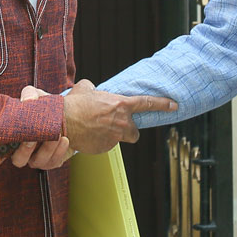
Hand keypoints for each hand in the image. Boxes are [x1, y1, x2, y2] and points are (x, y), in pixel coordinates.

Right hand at [0, 85, 71, 169]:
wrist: (62, 113)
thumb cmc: (40, 105)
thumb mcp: (34, 96)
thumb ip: (29, 94)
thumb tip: (28, 100)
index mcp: (11, 138)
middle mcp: (21, 152)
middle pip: (18, 160)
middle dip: (24, 151)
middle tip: (31, 139)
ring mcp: (35, 159)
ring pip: (37, 162)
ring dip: (47, 150)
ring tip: (57, 134)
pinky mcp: (51, 161)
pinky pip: (53, 162)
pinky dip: (59, 152)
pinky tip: (65, 140)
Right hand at [63, 79, 177, 154]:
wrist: (62, 122)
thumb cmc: (74, 104)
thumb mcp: (86, 87)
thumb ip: (96, 88)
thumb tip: (94, 89)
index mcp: (121, 105)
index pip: (147, 104)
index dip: (162, 104)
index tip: (174, 105)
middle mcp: (122, 122)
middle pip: (134, 131)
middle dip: (127, 130)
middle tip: (113, 125)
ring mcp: (115, 137)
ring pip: (120, 139)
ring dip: (112, 136)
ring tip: (95, 129)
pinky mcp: (105, 148)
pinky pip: (107, 146)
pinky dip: (100, 142)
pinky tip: (89, 136)